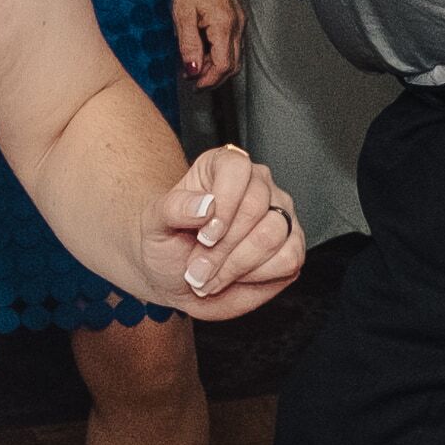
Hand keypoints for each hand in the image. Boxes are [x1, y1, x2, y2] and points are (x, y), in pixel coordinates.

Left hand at [152, 141, 301, 316]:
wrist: (175, 277)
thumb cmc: (167, 243)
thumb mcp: (154, 223)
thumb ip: (174, 207)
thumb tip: (206, 204)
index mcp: (224, 167)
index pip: (237, 169)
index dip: (223, 204)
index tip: (204, 235)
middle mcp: (258, 186)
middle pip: (255, 208)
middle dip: (223, 248)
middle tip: (199, 266)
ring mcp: (279, 216)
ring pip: (273, 236)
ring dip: (236, 266)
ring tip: (212, 275)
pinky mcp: (291, 247)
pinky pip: (288, 260)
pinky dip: (258, 277)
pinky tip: (236, 277)